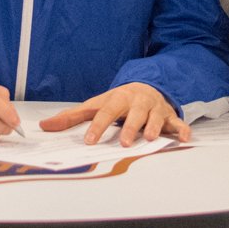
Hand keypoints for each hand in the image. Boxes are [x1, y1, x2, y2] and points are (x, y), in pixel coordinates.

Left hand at [38, 82, 187, 145]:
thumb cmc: (118, 101)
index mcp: (118, 98)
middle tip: (123, 142)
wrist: (147, 86)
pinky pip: (178, 123)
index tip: (90, 140)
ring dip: (154, 127)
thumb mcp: (96, 105)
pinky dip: (182, 129)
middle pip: (133, 114)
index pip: (106, 112)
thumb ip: (71, 117)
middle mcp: (137, 102)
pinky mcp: (170, 116)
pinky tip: (183, 138)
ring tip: (150, 138)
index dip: (98, 126)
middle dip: (129, 127)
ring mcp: (154, 109)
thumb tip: (45, 126)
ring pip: (155, 118)